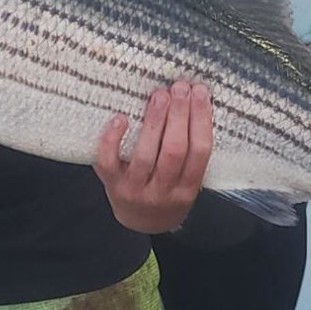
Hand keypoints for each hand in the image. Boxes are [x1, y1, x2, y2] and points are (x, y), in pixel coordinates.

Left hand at [95, 80, 213, 232]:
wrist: (141, 222)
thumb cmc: (167, 192)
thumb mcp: (187, 181)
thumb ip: (190, 153)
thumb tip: (194, 103)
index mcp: (187, 189)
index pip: (199, 152)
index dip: (201, 120)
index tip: (200, 93)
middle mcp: (163, 191)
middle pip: (174, 150)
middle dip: (179, 115)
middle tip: (180, 87)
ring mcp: (136, 190)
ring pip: (145, 154)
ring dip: (154, 121)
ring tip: (160, 95)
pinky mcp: (112, 186)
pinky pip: (109, 162)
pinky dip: (113, 139)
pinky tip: (121, 118)